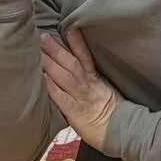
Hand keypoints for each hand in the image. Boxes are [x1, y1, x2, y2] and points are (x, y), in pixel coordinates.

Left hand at [41, 29, 118, 150]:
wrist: (122, 132)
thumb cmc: (113, 114)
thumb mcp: (106, 92)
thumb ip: (92, 81)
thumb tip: (79, 69)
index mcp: (96, 79)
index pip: (85, 57)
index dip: (78, 42)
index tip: (69, 28)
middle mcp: (88, 85)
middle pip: (71, 63)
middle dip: (56, 49)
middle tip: (43, 36)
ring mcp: (82, 98)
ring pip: (65, 76)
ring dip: (50, 63)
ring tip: (37, 51)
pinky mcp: (75, 112)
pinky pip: (62, 97)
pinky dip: (52, 87)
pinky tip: (42, 78)